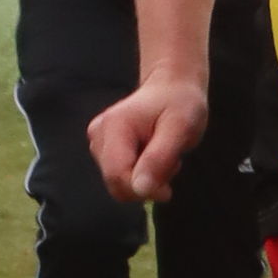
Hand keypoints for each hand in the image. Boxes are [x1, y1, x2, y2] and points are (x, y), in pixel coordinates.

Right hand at [89, 72, 208, 204]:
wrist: (171, 88)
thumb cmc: (180, 104)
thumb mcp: (181, 128)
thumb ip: (159, 158)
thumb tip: (141, 189)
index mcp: (114, 126)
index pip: (117, 176)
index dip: (143, 190)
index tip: (168, 189)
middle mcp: (98, 134)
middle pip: (115, 183)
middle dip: (145, 184)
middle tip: (168, 163)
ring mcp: (97, 141)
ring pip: (118, 183)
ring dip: (145, 178)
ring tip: (161, 154)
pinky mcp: (101, 148)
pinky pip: (119, 177)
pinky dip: (139, 174)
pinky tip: (152, 154)